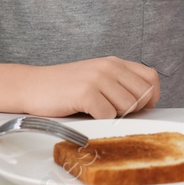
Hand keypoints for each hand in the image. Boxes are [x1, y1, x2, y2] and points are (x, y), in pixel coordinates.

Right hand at [20, 57, 160, 118]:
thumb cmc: (63, 87)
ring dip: (115, 115)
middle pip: (143, 95)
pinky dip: (100, 121)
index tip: (142, 107)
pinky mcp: (85, 93)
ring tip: (97, 111)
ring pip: (128, 106)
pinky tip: (87, 114)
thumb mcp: (96, 77)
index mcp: (114, 63)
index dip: (152, 96)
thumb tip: (147, 103)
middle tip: (113, 111)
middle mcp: (109, 67)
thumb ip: (119, 84)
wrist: (31, 86)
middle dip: (133, 110)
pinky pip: (108, 115)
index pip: (151, 78)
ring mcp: (97, 79)